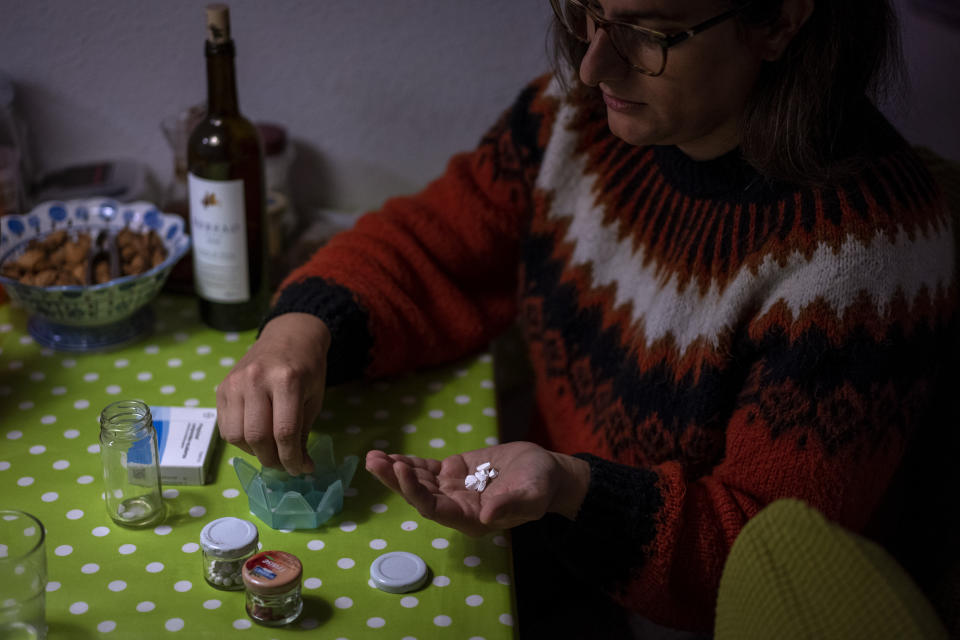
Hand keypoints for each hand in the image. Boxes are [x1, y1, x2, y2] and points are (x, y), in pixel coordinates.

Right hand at [216, 313, 331, 475]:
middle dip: (273, 459)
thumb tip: (299, 466)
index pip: (284, 432)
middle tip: (285, 465)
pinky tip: (255, 437)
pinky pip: (225, 426)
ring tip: (270, 450)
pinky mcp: (222, 387)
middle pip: (257, 437)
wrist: (289, 336)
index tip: (301, 469)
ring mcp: (235, 382)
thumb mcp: (313, 399)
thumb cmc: (307, 368)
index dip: (292, 458)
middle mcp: (256, 380)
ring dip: (254, 452)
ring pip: (236, 436)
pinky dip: (240, 440)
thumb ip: (302, 433)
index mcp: (286, 381)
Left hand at [365, 441, 589, 536]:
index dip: (416, 492)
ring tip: (373, 456)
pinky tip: (390, 456)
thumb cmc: (541, 486)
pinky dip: (408, 463)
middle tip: (374, 461)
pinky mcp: (453, 473)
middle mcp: (455, 508)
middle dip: (395, 480)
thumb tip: (487, 515)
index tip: (402, 470)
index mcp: (470, 519)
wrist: (546, 473)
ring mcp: (452, 490)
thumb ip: (510, 505)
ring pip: (417, 482)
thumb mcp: (531, 494)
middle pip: (418, 496)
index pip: (434, 509)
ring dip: (395, 470)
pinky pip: (426, 470)